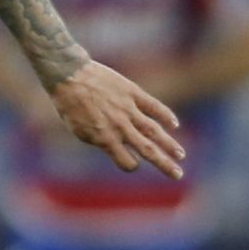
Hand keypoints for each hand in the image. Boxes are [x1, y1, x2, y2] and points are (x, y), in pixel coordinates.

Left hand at [48, 61, 184, 178]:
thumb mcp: (78, 129)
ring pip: (155, 131)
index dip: (130, 165)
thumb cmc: (68, 103)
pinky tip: (174, 124)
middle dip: (164, 164)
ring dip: (170, 144)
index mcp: (105, 138)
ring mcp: (128, 109)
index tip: (133, 163)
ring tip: (181, 155)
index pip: (127, 161)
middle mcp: (120, 126)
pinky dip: (165, 115)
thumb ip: (98, 140)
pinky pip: (153, 106)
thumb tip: (114, 148)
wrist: (68, 74)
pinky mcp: (132, 92)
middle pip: (148, 150)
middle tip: (178, 175)